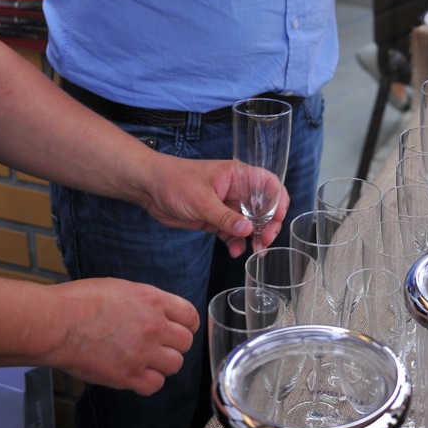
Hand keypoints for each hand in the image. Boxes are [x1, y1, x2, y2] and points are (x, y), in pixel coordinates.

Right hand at [50, 278, 197, 394]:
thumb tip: (157, 312)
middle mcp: (153, 327)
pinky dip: (149, 383)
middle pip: (185, 343)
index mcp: (153, 301)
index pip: (190, 315)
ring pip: (174, 365)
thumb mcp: (122, 288)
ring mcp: (142, 353)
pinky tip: (138, 375)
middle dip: (175, 345)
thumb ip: (146, 302)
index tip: (181, 329)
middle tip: (161, 346)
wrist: (58, 323)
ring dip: (164, 364)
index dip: (187, 324)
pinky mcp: (127, 376)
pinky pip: (154, 385)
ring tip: (148, 361)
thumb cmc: (81, 301)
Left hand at [139, 155, 289, 257]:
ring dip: (254, 237)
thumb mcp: (201, 200)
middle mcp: (236, 190)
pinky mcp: (214, 219)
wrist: (149, 188)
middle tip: (265, 241)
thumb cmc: (175, 181)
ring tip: (255, 251)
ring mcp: (226, 206)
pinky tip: (235, 252)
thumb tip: (248, 230)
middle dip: (268, 225)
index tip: (278, 219)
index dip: (278, 200)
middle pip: (263, 207)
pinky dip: (236, 243)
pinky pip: (232, 233)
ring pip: (249, 223)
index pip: (268, 184)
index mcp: (237, 175)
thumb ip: (225, 217)